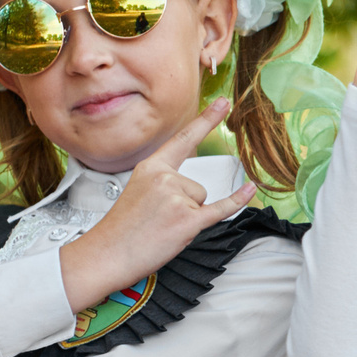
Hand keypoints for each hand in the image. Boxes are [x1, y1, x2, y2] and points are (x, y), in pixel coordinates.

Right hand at [56, 100, 258, 311]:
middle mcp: (164, 177)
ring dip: (188, 217)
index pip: (184, 139)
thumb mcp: (138, 191)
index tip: (224, 102)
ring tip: (162, 228)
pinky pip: (220, 208)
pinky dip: (236, 201)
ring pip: (201, 201)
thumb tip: (192, 192)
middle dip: (185, 205)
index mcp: (150, 167)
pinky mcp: (186, 219)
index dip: (206, 120)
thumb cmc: (122, 229)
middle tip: (157, 220)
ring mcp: (176, 197)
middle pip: (197, 186)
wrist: (107, 253)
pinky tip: (249, 190)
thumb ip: (164, 183)